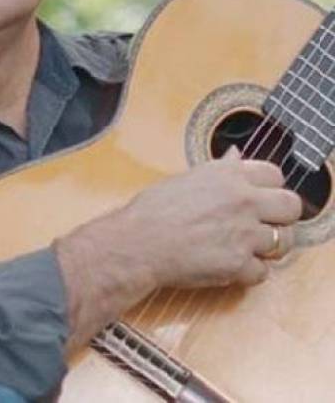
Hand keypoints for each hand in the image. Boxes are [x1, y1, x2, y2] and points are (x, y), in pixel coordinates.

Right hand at [111, 146, 302, 288]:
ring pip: (283, 242)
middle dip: (281, 217)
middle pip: (291, 206)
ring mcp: (243, 233)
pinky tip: (228, 265)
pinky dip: (247, 272)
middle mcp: (242, 200)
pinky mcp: (239, 263)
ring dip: (267, 247)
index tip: (260, 199)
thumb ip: (220, 169)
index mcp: (228, 175)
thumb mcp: (186, 179)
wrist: (136, 243)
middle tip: (263, 225)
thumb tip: (236, 155)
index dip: (269, 189)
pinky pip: (262, 271)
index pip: (275, 175)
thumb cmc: (152, 211)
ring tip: (245, 248)